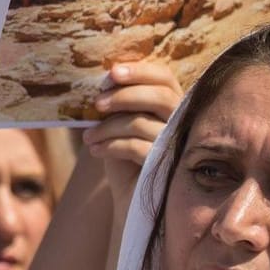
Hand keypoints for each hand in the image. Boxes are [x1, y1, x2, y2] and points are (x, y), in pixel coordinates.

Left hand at [82, 61, 181, 207]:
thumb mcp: (118, 125)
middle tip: (96, 104)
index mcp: (171, 105)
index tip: (111, 73)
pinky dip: (110, 145)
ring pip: (141, 123)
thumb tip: (100, 82)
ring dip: (107, 127)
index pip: (164, 77)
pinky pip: (136, 147)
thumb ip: (116, 104)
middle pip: (159, 96)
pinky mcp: (166, 166)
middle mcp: (181, 121)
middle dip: (123, 95)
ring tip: (88, 137)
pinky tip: (95, 150)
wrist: (129, 198)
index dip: (140, 71)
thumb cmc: (123, 157)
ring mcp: (177, 144)